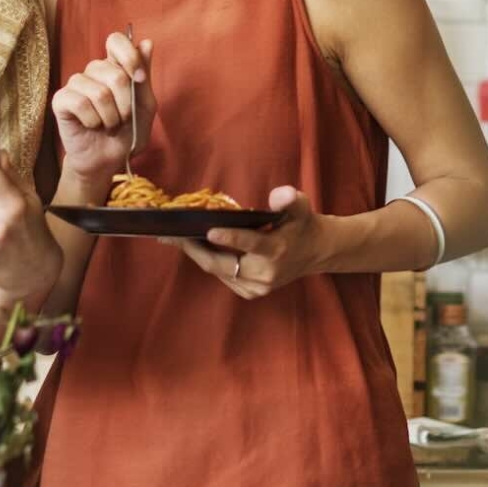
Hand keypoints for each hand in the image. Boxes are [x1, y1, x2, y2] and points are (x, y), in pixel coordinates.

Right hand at [51, 32, 152, 184]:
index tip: (139, 79)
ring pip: (99, 92)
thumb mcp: (145, 105)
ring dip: (110, 117)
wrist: (108, 160)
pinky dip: (93, 121)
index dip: (129, 56)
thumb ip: (144, 75)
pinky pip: (80, 104)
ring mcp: (76, 84)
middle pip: (114, 73)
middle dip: (126, 104)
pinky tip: (92, 126)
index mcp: (115, 67)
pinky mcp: (61, 100)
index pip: (116, 41)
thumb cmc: (127, 132)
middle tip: (123, 119)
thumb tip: (146, 43)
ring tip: (108, 125)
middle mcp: (93, 71)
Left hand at [176, 187, 331, 299]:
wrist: (315, 252)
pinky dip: (208, 262)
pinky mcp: (251, 292)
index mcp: (276, 250)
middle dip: (194, 249)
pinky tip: (195, 247)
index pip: (250, 244)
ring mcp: (257, 287)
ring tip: (176, 239)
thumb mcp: (300, 207)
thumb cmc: (302, 225)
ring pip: (218, 271)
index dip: (230, 238)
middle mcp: (265, 273)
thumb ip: (288, 200)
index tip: (209, 230)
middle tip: (172, 235)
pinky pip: (222, 277)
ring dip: (197, 255)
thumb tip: (282, 194)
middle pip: (222, 264)